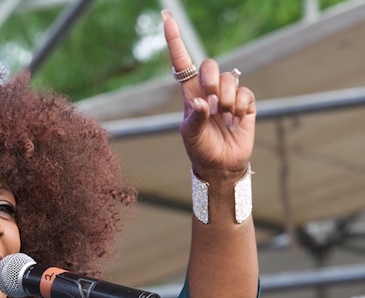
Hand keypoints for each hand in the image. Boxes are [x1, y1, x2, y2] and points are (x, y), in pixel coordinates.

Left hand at [162, 10, 255, 182]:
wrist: (221, 166)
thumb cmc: (201, 150)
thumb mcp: (191, 137)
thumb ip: (195, 119)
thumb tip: (201, 102)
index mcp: (190, 94)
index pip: (181, 63)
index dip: (174, 41)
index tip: (166, 17)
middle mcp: (209, 91)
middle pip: (210, 64)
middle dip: (211, 81)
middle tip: (210, 103)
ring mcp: (228, 96)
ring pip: (230, 78)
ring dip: (225, 99)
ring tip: (223, 117)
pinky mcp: (245, 104)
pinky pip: (245, 93)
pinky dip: (239, 107)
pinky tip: (235, 120)